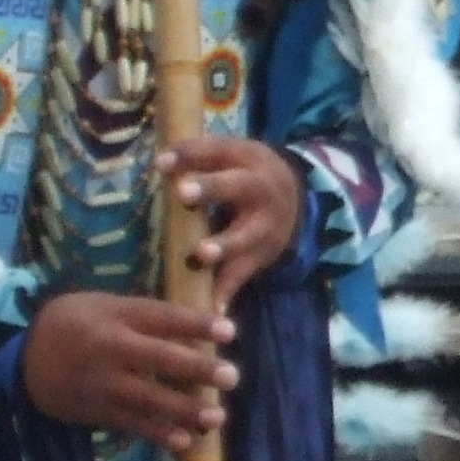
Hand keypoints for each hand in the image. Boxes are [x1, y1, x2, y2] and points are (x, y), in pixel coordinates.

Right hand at [22, 291, 234, 452]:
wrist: (23, 357)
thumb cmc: (76, 323)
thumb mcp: (106, 306)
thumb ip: (147, 315)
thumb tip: (198, 326)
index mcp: (117, 317)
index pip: (162, 319)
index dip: (196, 325)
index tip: (230, 332)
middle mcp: (111, 350)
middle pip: (159, 360)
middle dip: (197, 369)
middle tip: (231, 376)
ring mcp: (103, 384)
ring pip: (148, 399)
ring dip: (184, 411)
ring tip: (217, 418)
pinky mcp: (96, 412)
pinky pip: (131, 425)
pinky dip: (157, 434)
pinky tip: (184, 442)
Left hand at [162, 137, 303, 310]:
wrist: (299, 200)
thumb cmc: (245, 174)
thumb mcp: (229, 157)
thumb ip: (196, 157)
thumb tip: (160, 163)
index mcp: (246, 160)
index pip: (215, 152)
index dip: (189, 156)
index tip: (160, 164)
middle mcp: (259, 192)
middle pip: (236, 188)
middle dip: (211, 190)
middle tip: (183, 194)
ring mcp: (264, 227)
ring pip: (244, 236)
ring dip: (223, 245)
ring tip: (201, 254)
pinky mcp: (261, 257)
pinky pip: (243, 274)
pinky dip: (228, 292)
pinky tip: (213, 309)